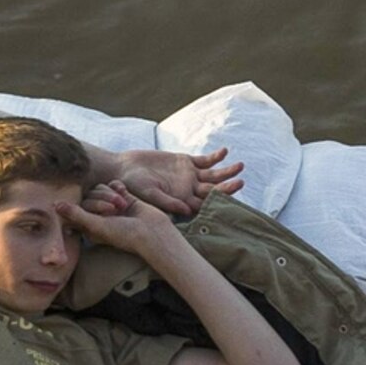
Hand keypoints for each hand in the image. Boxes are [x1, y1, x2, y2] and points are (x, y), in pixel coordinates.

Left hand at [63, 185, 181, 260]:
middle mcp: (100, 215)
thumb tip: (55, 205)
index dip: (80, 206)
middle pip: (89, 197)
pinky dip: (119, 188)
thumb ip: (76, 215)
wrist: (153, 232)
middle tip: (113, 211)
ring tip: (122, 205)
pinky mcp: (124, 197)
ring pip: (101, 189)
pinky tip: (126, 195)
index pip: (76, 209)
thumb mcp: (98, 226)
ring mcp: (112, 206)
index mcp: (90, 226)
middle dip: (100, 200)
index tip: (90, 211)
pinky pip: (114, 184)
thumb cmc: (125, 234)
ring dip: (110, 194)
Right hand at [111, 146, 242, 217]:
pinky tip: (224, 152)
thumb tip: (188, 211)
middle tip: (240, 182)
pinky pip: (205, 160)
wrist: (125, 168)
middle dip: (227, 187)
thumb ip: (168, 202)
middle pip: (214, 190)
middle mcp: (189, 190)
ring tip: (240, 166)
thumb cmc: (133, 186)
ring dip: (226, 171)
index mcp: (183, 202)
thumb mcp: (149, 195)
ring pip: (213, 176)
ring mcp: (189, 176)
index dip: (218, 202)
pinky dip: (215, 157)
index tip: (230, 197)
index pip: (205, 204)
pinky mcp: (186, 162)